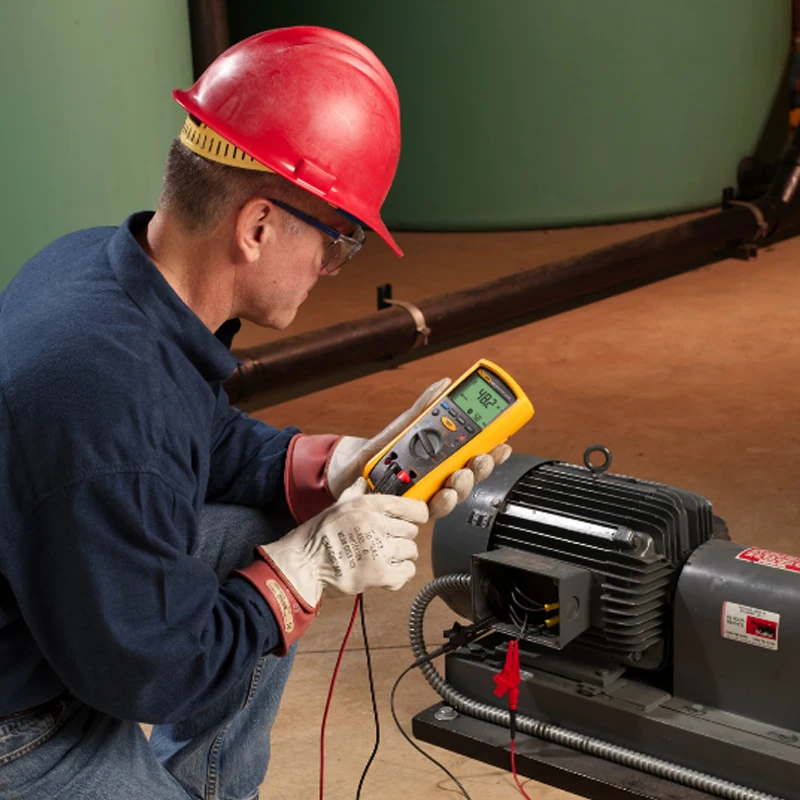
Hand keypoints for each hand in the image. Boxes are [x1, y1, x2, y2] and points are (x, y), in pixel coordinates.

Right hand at [234, 479, 427, 652]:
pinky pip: (407, 572)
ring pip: (411, 551)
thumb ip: (355, 492)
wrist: (306, 562)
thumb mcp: (338, 505)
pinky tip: (389, 572)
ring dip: (402, 556)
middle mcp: (376, 524)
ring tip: (386, 557)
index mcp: (369, 505)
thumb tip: (363, 481)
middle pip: (412, 531)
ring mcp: (379, 550)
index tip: (415, 519)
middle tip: (389, 542)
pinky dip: (401, 574)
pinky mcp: (379, 574)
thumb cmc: (320, 534)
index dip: (417, 514)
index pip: (412, 507)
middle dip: (402, 537)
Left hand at [326, 378, 512, 517]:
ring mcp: (424, 495)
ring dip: (462, 486)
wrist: (346, 471)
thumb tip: (445, 384)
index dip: (491, 452)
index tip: (503, 443)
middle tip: (483, 457)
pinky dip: (439, 503)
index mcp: (440, 459)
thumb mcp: (401, 426)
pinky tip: (443, 495)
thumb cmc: (377, 452)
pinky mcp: (408, 510)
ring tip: (461, 475)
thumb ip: (423, 408)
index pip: (472, 456)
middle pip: (468, 477)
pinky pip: (429, 511)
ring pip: (453, 495)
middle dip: (480, 468)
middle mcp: (436, 479)